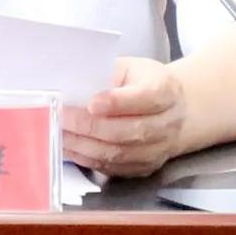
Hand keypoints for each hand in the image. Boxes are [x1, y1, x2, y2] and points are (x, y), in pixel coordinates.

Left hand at [61, 56, 185, 176]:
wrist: (177, 111)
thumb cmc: (145, 82)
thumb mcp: (131, 66)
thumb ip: (108, 73)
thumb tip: (75, 83)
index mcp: (164, 91)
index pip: (144, 98)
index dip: (117, 103)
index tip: (91, 104)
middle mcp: (166, 124)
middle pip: (127, 131)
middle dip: (89, 126)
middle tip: (61, 117)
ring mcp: (157, 150)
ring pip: (118, 153)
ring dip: (84, 145)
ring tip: (59, 133)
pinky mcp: (145, 168)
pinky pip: (114, 168)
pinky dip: (88, 159)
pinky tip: (69, 148)